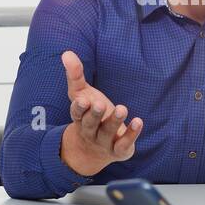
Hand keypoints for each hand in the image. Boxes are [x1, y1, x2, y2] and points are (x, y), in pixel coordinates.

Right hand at [58, 50, 144, 176]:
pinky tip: (138, 121)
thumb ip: (75, 75)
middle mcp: (90, 131)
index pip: (76, 113)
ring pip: (107, 133)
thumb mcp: (81, 94)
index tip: (83, 100)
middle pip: (90, 124)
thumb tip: (67, 53)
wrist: (93, 151)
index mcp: (80, 118)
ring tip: (123, 109)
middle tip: (100, 104)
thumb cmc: (89, 114)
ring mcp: (104, 142)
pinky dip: (131, 134)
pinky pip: (124, 144)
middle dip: (95, 114)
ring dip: (114, 121)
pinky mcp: (119, 150)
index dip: (79, 108)